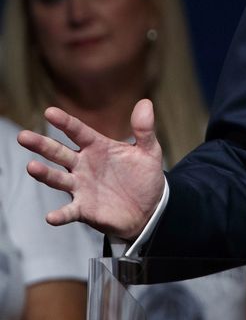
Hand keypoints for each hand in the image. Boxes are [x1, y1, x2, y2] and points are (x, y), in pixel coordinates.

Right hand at [17, 99, 165, 239]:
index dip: (65, 122)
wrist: (148, 208)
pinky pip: (69, 212)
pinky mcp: (84, 209)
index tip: (50, 112)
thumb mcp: (149, 151)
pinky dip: (60, 215)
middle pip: (59, 153)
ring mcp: (81, 187)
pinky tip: (52, 217)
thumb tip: (145, 103)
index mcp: (97, 147)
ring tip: (31, 167)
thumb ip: (144, 129)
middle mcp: (83, 165)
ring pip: (58, 179)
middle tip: (22, 136)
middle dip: (41, 145)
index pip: (78, 131)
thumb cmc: (144, 176)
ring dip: (45, 174)